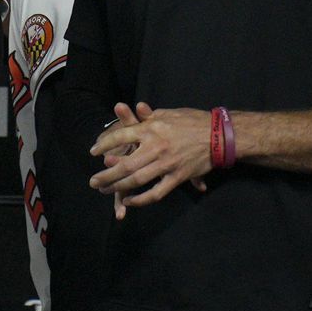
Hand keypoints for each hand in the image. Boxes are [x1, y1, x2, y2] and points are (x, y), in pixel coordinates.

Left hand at [88, 102, 209, 218]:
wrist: (218, 135)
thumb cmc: (192, 121)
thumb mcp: (168, 113)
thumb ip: (149, 116)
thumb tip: (137, 110)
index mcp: (151, 128)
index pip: (121, 136)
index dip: (104, 144)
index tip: (93, 151)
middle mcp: (155, 147)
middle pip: (125, 164)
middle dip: (106, 174)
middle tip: (93, 181)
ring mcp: (166, 164)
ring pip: (136, 180)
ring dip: (118, 187)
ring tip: (104, 191)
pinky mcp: (177, 177)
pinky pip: (156, 192)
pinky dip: (141, 199)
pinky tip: (130, 201)